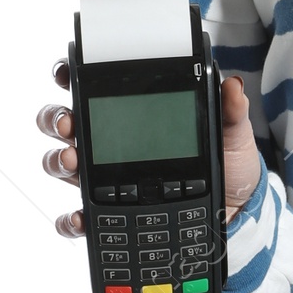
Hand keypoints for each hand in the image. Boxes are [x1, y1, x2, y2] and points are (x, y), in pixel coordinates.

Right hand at [37, 59, 262, 236]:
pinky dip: (71, 219)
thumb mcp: (231, 136)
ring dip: (58, 160)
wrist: (236, 212)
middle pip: (64, 123)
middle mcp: (110, 144)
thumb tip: (232, 85)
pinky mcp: (109, 215)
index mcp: (133, 116)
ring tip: (72, 161)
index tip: (65, 74)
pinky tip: (80, 218)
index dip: (70, 77)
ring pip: (62, 165)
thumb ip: (229, 111)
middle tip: (68, 122)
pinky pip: (79, 217)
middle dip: (56, 119)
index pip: (93, 89)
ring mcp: (104, 180)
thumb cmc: (226, 166)